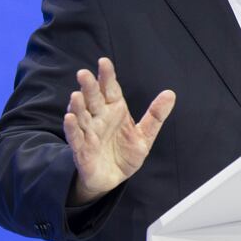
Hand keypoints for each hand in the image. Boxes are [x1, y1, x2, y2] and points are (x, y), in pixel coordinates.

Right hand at [63, 57, 175, 205]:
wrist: (113, 179)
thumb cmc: (125, 153)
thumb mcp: (145, 135)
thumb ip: (156, 115)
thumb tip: (170, 93)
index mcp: (115, 111)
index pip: (110, 90)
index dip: (107, 77)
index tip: (104, 62)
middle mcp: (99, 119)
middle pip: (93, 100)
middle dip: (89, 87)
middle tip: (84, 73)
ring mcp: (89, 133)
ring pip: (81, 116)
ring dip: (77, 106)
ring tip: (76, 95)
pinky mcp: (82, 150)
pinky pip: (76, 137)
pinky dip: (72, 128)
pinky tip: (70, 117)